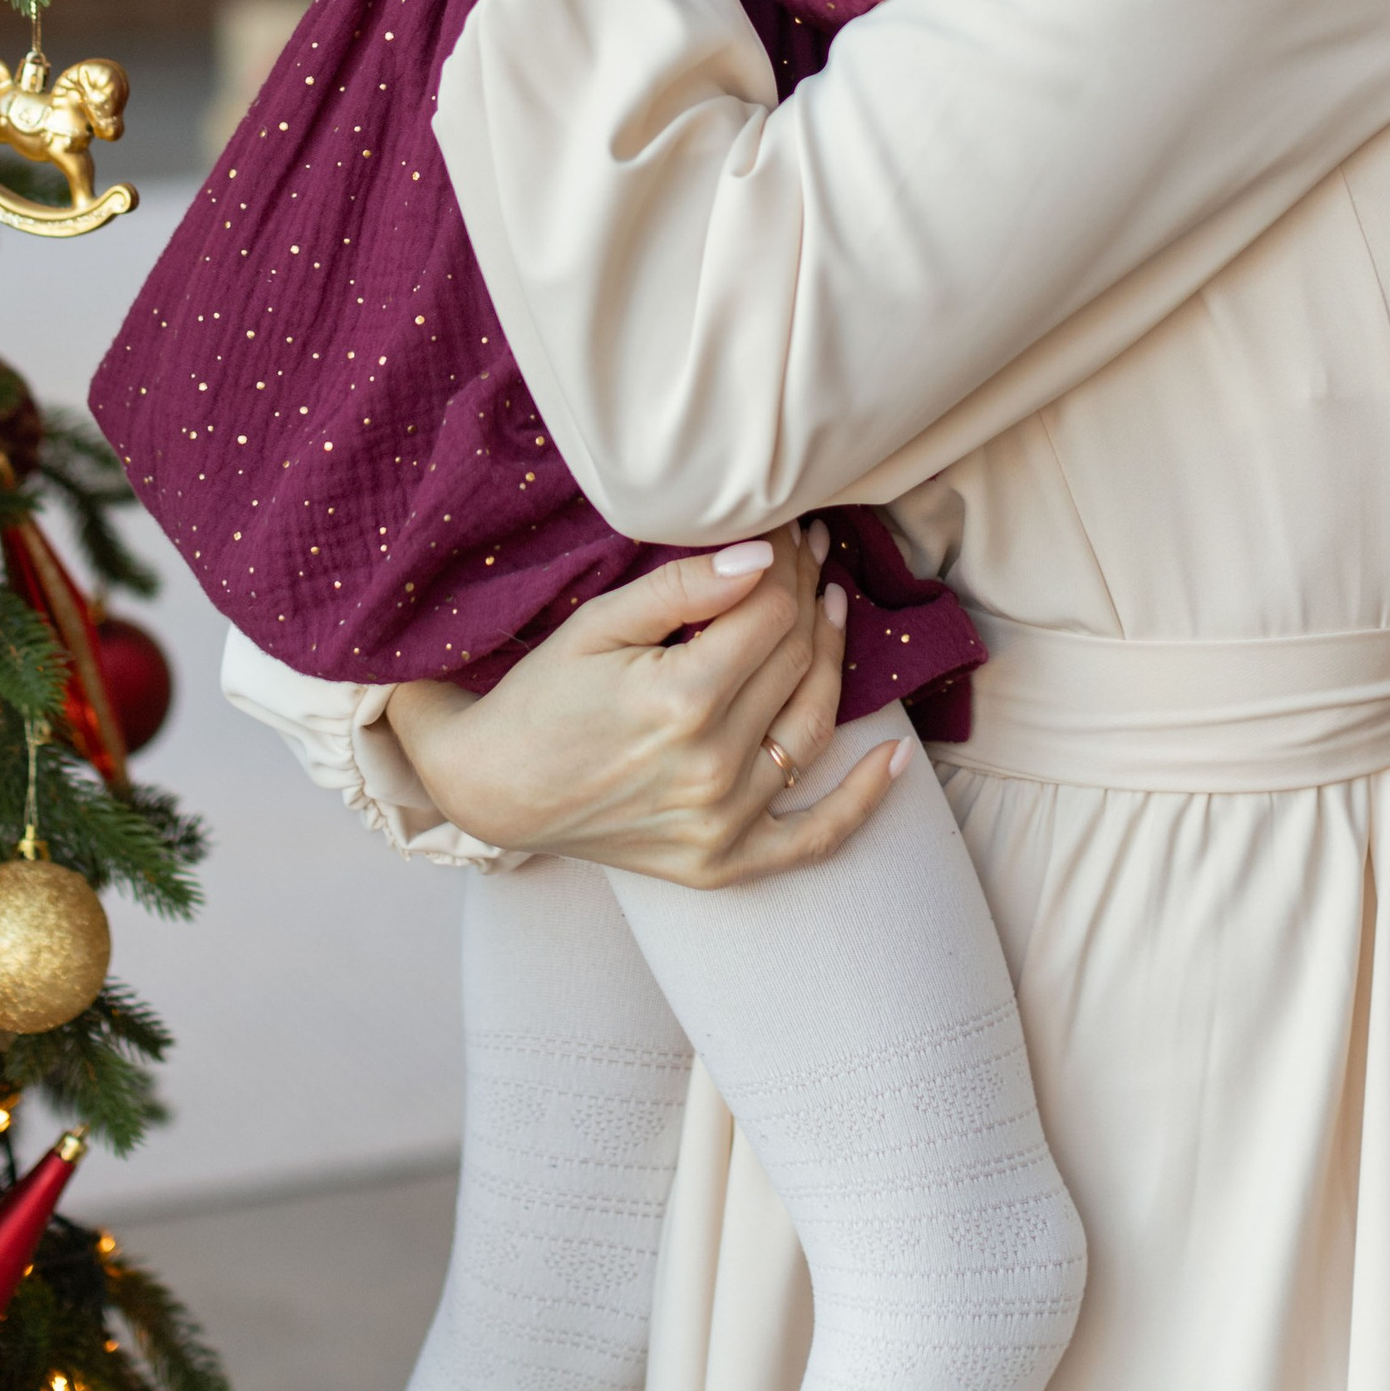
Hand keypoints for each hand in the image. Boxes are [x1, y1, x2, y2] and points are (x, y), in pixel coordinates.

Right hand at [384, 527, 907, 887]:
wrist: (492, 788)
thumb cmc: (540, 695)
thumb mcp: (598, 625)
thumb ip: (681, 590)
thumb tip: (761, 557)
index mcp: (682, 700)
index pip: (771, 611)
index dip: (787, 561)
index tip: (788, 528)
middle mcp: (713, 766)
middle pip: (796, 659)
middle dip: (809, 593)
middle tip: (810, 552)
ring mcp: (723, 823)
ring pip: (812, 726)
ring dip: (834, 660)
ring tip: (831, 608)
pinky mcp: (723, 863)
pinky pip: (814, 838)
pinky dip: (863, 801)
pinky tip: (897, 757)